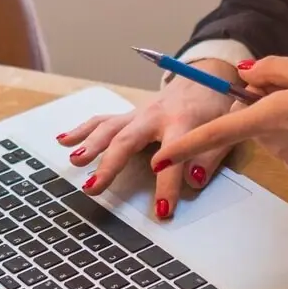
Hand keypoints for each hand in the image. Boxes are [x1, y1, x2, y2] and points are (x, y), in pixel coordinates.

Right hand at [57, 62, 245, 221]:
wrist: (204, 77)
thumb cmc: (213, 106)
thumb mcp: (224, 129)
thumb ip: (209, 157)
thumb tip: (194, 181)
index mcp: (182, 121)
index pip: (173, 157)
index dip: (168, 185)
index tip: (162, 211)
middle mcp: (155, 116)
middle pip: (128, 140)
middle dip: (110, 165)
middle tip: (94, 188)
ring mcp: (138, 114)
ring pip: (109, 128)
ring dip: (89, 146)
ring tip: (74, 162)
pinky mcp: (129, 115)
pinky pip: (103, 121)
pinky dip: (82, 130)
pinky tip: (64, 140)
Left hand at [151, 58, 287, 184]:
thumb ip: (272, 70)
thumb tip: (245, 76)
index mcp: (273, 114)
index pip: (219, 130)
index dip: (186, 143)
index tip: (160, 155)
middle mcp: (277, 143)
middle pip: (252, 121)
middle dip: (262, 106)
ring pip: (273, 136)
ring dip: (284, 122)